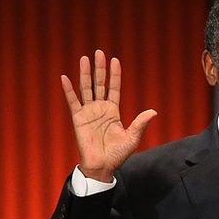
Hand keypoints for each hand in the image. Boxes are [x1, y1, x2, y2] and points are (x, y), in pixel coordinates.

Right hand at [61, 50, 156, 181]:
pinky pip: (72, 101)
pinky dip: (68, 90)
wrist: (102, 165)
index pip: (114, 88)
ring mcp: (88, 112)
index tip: (115, 60)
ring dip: (85, 73)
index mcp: (113, 111)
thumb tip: (153, 112)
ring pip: (86, 88)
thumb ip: (140, 123)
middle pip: (100, 83)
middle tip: (99, 52)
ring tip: (84, 58)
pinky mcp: (78, 118)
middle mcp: (100, 108)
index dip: (115, 75)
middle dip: (100, 68)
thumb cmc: (118, 154)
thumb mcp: (132, 137)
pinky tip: (65, 77)